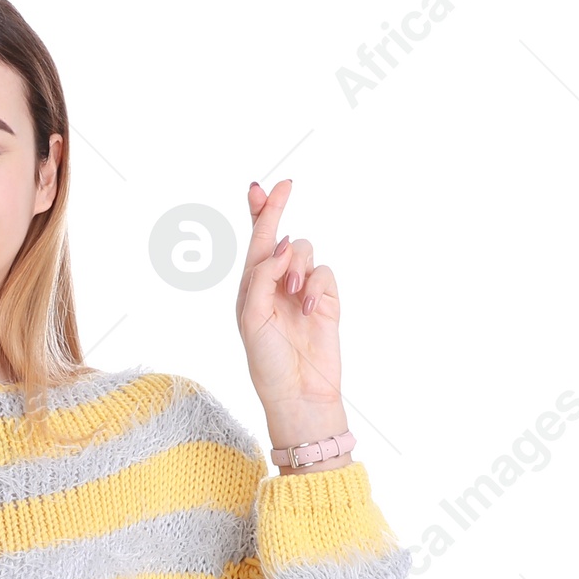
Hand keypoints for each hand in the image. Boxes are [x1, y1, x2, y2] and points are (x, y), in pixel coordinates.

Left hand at [234, 178, 348, 457]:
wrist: (299, 393)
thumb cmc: (268, 362)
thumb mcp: (252, 319)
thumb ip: (261, 279)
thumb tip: (279, 247)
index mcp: (251, 288)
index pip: (254, 244)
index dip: (258, 214)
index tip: (258, 186)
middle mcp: (276, 285)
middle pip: (278, 237)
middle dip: (277, 211)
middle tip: (284, 185)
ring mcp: (302, 291)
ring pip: (303, 250)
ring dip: (296, 263)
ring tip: (291, 290)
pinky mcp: (327, 300)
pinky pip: (324, 272)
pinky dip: (316, 285)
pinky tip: (310, 308)